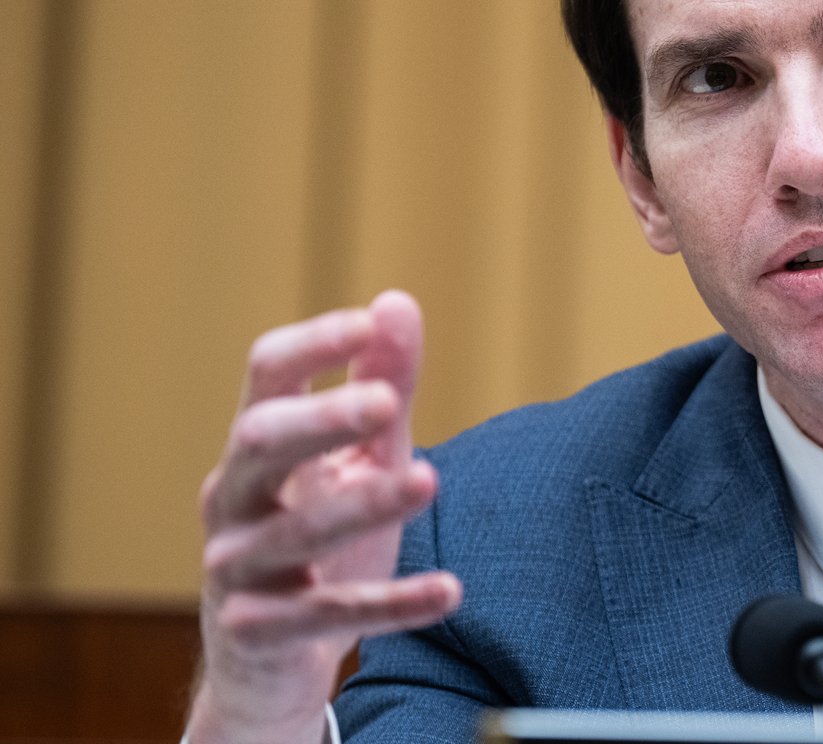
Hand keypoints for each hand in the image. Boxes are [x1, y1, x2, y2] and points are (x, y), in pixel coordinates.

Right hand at [186, 292, 461, 743]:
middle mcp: (231, 498)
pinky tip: (451, 591)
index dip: (311, 346)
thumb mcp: (360, 457)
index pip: (265, 376)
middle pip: (259, 442)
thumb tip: (397, 301)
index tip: (366, 322)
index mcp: (255, 445)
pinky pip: (326, 614)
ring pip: (296, 531)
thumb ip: (382, 383)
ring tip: (429, 479)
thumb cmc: (321, 536)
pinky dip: (391, 603)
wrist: (269, 660)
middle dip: (321, 421)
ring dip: (365, 504)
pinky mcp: (257, 632)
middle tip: (388, 404)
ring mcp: (236, 568)